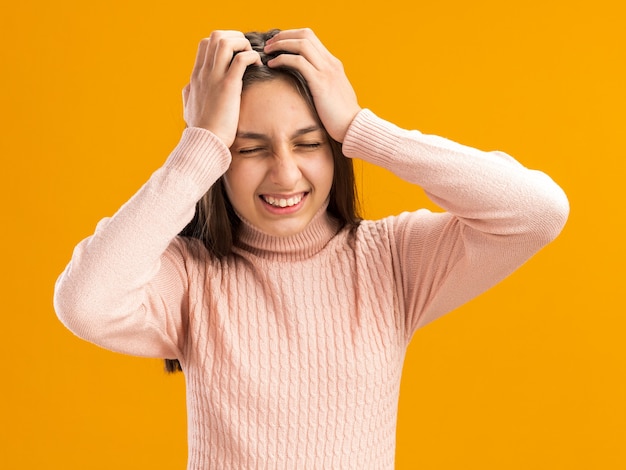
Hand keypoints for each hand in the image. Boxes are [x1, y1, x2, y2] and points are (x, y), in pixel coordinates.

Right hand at [182, 31, 260, 146]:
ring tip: (253, 58)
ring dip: (243, 44)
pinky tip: (258, 66)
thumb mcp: (188, 107)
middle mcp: (204, 72)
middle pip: (216, 36)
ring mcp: (214, 78)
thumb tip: (189, 89)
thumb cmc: (201, 129)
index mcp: (196, 76)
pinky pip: (241, 59)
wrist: (205, 142)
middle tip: (247, 53)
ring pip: (226, 42)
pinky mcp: (228, 86)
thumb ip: (189, 94)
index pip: (205, 43)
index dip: (223, 41)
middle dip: (235, 37)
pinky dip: (252, 57)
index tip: (237, 54)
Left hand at [264, 28, 360, 142]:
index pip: (311, 38)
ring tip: (267, 52)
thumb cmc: (341, 116)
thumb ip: (322, 84)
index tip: (277, 44)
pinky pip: (298, 62)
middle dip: (284, 35)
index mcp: (333, 64)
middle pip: (305, 35)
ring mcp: (327, 71)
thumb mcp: (332, 94)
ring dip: (281, 44)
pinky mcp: (320, 83)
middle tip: (269, 44)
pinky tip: (272, 65)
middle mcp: (330, 63)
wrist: (353, 126)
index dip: (292, 36)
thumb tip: (307, 85)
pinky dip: (282, 59)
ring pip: (301, 44)